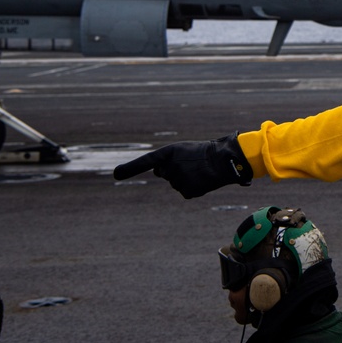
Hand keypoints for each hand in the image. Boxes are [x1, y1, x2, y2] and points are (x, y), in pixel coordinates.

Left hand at [113, 133, 252, 198]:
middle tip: (191, 163)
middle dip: (173, 169)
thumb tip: (157, 172)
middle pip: (163, 172)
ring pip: (175, 182)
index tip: (116, 174)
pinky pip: (185, 191)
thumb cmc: (205, 153)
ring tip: (200, 170)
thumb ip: (168, 160)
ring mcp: (178, 180)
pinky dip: (193, 187)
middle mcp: (171, 167)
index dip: (130, 168)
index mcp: (170, 152)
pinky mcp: (186, 192)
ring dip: (186, 178)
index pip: (146, 161)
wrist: (225, 161)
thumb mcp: (184, 150)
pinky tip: (202, 180)